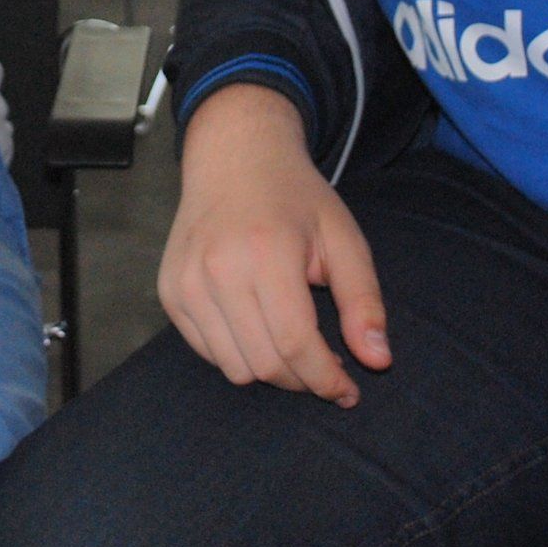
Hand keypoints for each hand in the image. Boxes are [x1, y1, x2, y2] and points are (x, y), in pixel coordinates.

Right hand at [160, 83, 389, 406]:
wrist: (234, 155)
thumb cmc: (296, 197)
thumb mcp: (344, 238)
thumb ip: (364, 301)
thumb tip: (378, 361)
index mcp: (267, 253)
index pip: (295, 344)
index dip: (326, 379)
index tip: (349, 391)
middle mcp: (218, 270)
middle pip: (264, 364)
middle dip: (303, 379)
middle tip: (327, 365)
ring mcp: (186, 282)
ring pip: (233, 367)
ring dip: (270, 371)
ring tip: (293, 344)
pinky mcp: (169, 292)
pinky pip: (207, 352)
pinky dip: (238, 354)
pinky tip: (259, 328)